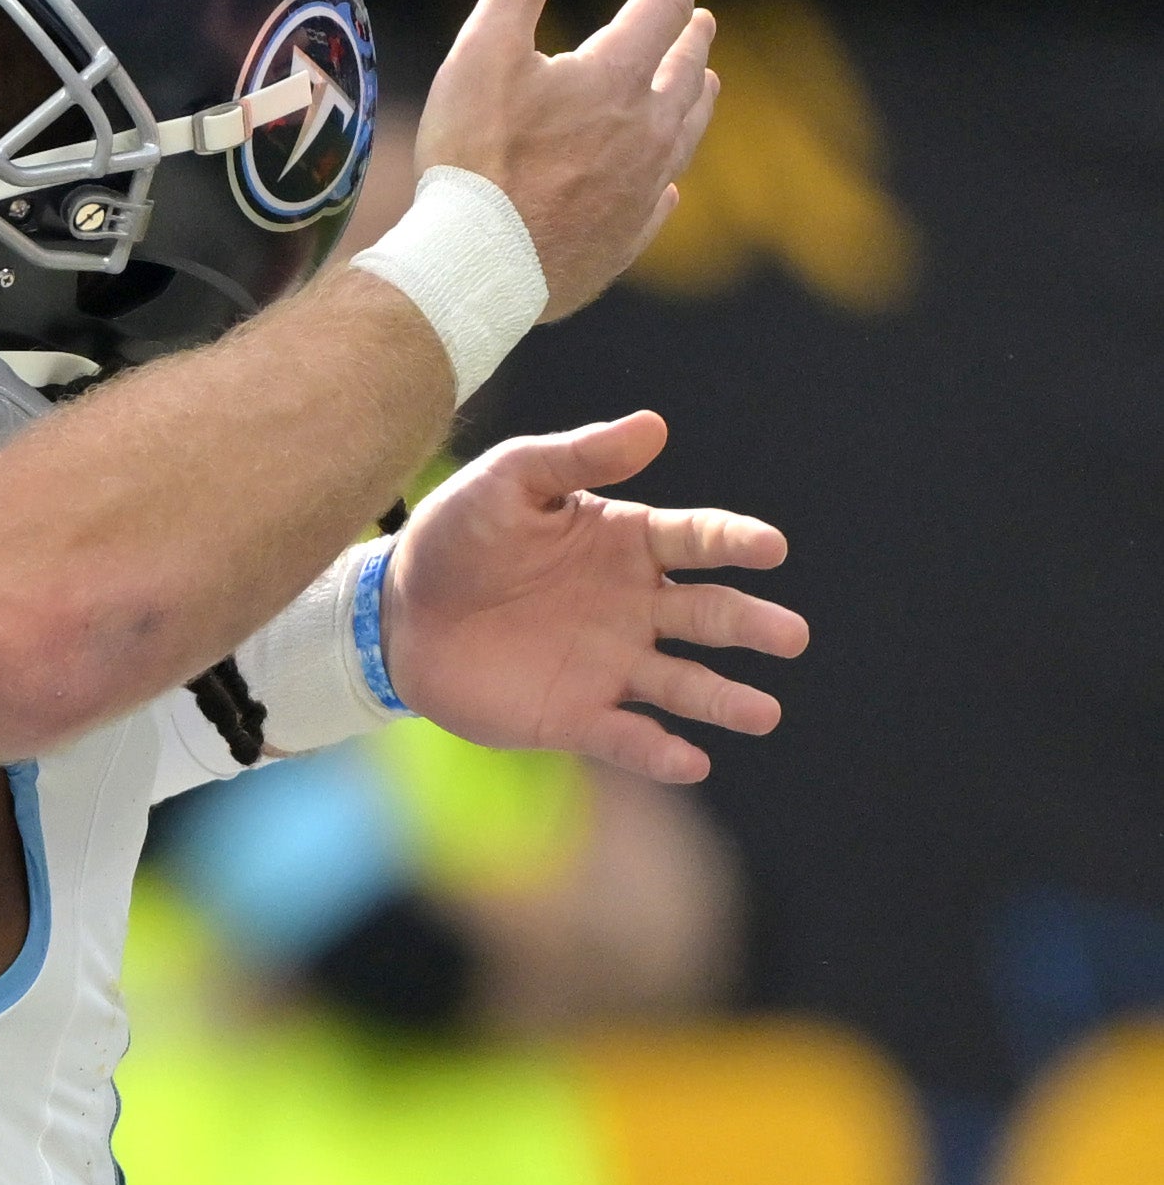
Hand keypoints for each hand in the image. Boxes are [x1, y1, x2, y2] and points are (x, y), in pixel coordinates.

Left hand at [381, 412, 805, 782]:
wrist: (396, 609)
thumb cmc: (457, 535)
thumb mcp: (509, 480)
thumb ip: (577, 458)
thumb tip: (654, 424)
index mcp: (626, 543)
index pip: (696, 539)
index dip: (734, 541)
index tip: (770, 546)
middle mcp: (634, 606)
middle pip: (707, 615)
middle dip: (750, 625)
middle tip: (788, 635)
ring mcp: (610, 665)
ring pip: (683, 685)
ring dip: (724, 700)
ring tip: (763, 713)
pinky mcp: (576, 716)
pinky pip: (628, 737)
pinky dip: (660, 751)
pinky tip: (691, 761)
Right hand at [416, 0, 721, 318]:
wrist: (478, 266)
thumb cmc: (475, 155)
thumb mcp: (485, 48)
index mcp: (613, 79)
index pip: (660, 8)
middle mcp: (642, 132)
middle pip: (682, 74)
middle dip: (693, 38)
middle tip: (703, 18)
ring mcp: (638, 192)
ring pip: (683, 135)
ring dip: (696, 102)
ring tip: (705, 85)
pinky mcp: (622, 242)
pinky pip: (657, 205)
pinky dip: (664, 184)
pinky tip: (666, 189)